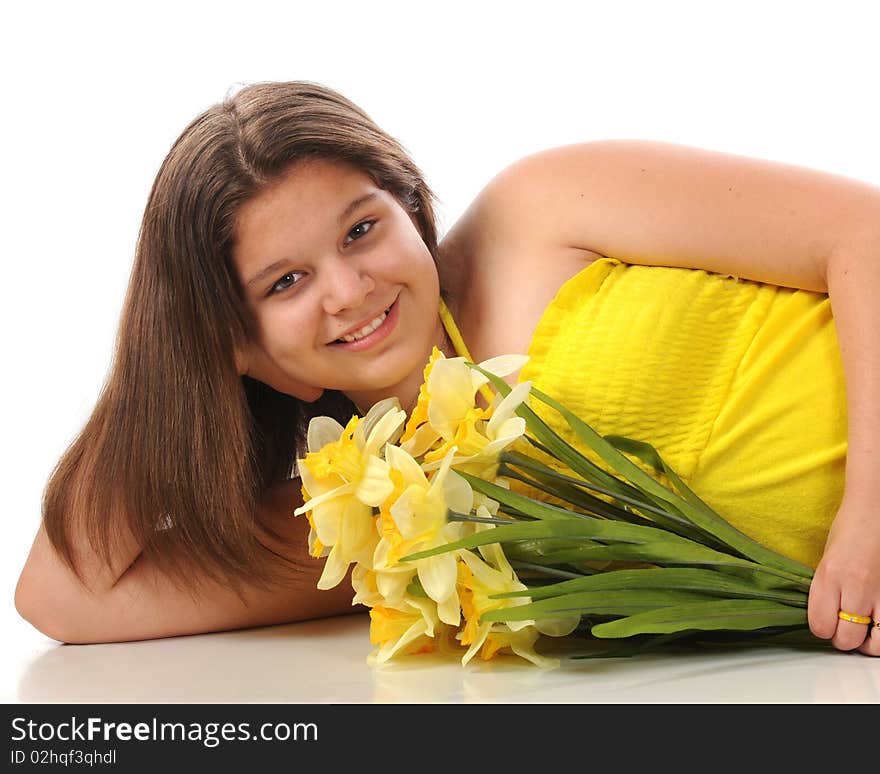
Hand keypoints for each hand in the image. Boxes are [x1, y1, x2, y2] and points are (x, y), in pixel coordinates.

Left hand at [807, 495, 879, 654]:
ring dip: (868, 642)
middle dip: (843, 639)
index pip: (820, 625)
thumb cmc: (851, 528)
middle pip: (846, 639)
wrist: (877, 509)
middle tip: (845, 628)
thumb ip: (825, 589)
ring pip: (875, 643)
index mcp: (829, 575)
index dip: (822, 629)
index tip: (825, 623)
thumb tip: (824, 618)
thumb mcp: (826, 558)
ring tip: (865, 630)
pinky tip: (879, 622)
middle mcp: (855, 585)